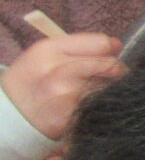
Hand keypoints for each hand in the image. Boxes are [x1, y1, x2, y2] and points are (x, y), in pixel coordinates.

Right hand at [2, 32, 123, 139]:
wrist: (14, 116)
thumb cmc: (32, 81)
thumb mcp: (43, 55)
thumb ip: (77, 47)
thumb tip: (116, 44)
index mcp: (49, 50)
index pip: (100, 43)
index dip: (110, 49)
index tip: (110, 54)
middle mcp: (59, 70)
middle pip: (108, 64)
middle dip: (113, 69)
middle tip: (106, 75)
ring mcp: (68, 95)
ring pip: (108, 85)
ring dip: (107, 87)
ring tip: (89, 90)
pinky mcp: (75, 114)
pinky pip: (101, 103)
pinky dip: (100, 103)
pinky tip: (87, 104)